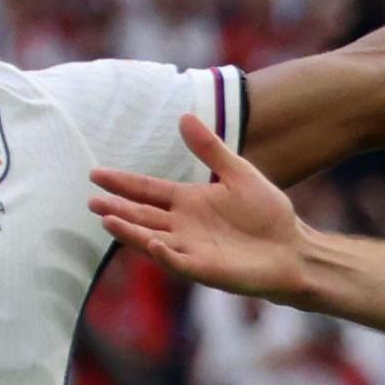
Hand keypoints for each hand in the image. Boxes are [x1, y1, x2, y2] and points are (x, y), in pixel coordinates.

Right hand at [92, 114, 307, 297]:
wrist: (292, 248)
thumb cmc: (268, 213)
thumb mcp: (239, 173)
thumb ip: (211, 149)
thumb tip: (184, 116)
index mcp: (188, 201)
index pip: (147, 190)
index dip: (123, 182)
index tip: (96, 174)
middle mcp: (183, 226)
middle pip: (142, 215)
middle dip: (117, 208)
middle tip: (91, 200)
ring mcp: (191, 249)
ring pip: (152, 238)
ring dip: (130, 231)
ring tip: (107, 219)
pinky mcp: (206, 269)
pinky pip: (179, 262)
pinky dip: (165, 254)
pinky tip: (153, 243)